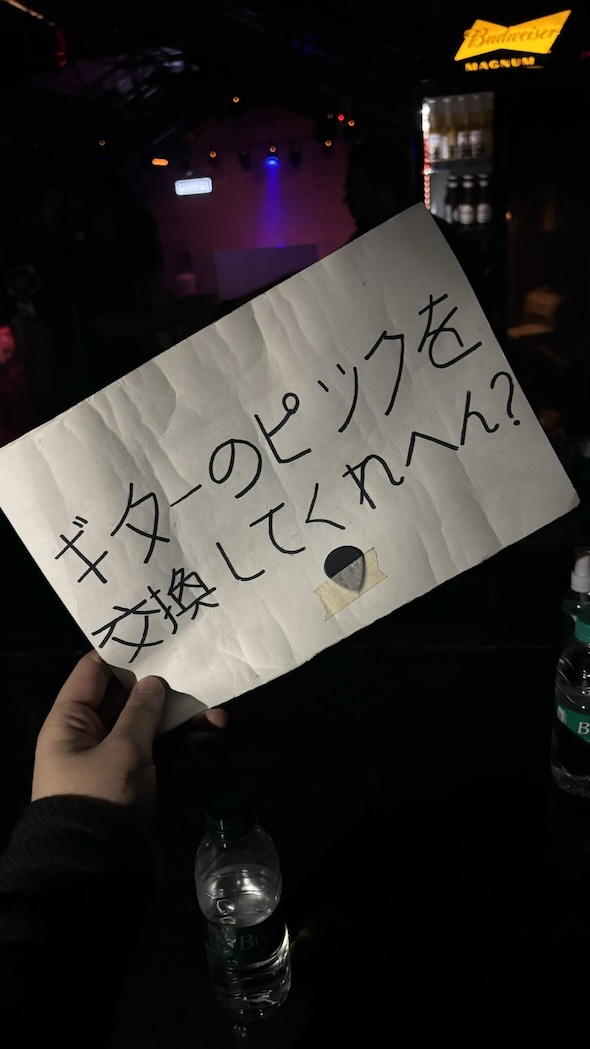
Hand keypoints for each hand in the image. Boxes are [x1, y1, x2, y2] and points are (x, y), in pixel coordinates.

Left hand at [31, 649, 227, 826]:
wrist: (98, 868)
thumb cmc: (102, 795)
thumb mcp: (122, 748)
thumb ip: (142, 711)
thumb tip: (154, 681)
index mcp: (70, 721)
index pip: (92, 672)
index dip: (122, 653)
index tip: (156, 637)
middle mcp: (90, 735)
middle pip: (126, 698)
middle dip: (162, 686)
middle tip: (196, 667)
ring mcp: (115, 758)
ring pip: (149, 725)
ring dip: (181, 716)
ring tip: (217, 709)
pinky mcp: (137, 779)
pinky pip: (160, 750)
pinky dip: (182, 741)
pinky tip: (210, 732)